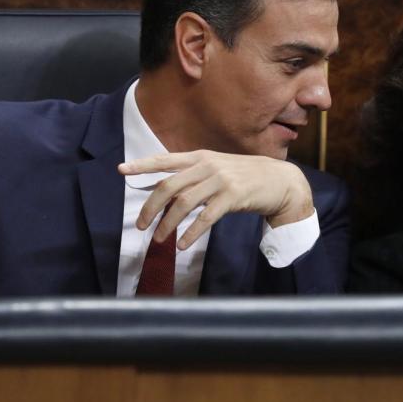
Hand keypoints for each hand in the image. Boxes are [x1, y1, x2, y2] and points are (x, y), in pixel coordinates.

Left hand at [118, 150, 313, 249]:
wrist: (280, 181)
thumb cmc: (246, 177)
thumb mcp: (218, 168)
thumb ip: (194, 175)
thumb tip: (167, 189)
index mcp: (200, 157)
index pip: (165, 159)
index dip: (143, 165)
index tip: (122, 170)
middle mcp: (208, 165)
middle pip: (169, 186)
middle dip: (151, 207)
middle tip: (141, 225)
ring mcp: (221, 180)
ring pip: (184, 202)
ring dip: (168, 223)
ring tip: (159, 239)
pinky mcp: (233, 196)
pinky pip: (206, 217)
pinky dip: (191, 232)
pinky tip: (182, 244)